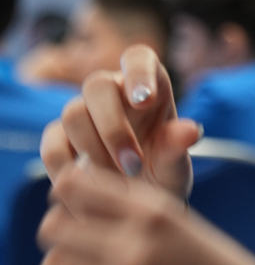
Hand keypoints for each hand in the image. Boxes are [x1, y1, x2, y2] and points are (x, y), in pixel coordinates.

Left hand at [37, 161, 254, 264]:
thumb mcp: (183, 228)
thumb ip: (133, 213)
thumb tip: (69, 203)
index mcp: (154, 212)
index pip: (72, 185)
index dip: (67, 198)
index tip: (80, 211)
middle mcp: (135, 247)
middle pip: (51, 229)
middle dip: (63, 238)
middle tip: (85, 251)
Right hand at [40, 44, 199, 199]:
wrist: (137, 205)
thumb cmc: (163, 176)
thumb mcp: (176, 168)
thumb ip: (177, 148)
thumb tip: (191, 131)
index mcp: (149, 86)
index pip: (139, 58)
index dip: (138, 73)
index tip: (145, 99)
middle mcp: (112, 92)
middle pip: (97, 85)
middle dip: (112, 127)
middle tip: (133, 165)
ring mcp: (83, 112)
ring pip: (73, 113)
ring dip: (92, 149)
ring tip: (116, 181)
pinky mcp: (60, 138)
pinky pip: (52, 143)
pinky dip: (66, 166)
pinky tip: (88, 186)